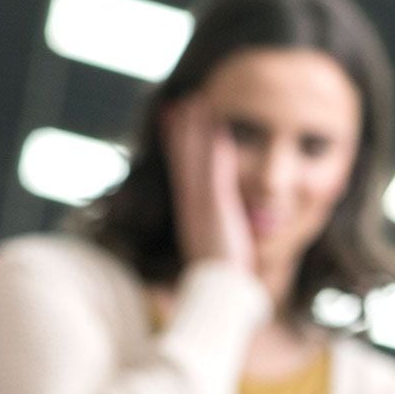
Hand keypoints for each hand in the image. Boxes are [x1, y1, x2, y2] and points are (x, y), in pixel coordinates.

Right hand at [164, 97, 252, 271]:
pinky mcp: (217, 209)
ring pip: (195, 159)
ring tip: (196, 101)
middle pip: (182, 158)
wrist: (220, 291)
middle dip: (181, 130)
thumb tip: (211, 222)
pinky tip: (219, 129)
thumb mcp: (214, 244)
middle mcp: (191, 203)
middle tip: (178, 102)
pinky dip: (215, 151)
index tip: (173, 120)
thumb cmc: (221, 275)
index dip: (177, 145)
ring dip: (195, 130)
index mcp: (190, 210)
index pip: (181, 169)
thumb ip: (212, 228)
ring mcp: (201, 204)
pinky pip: (216, 173)